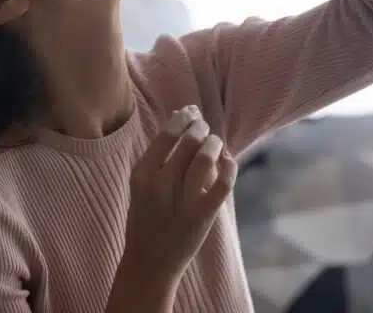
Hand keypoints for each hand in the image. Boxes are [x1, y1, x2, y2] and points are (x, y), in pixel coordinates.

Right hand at [122, 105, 236, 280]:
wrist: (150, 261)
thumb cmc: (146, 217)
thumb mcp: (143, 184)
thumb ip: (159, 155)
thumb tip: (180, 117)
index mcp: (142, 174)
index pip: (167, 135)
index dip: (183, 118)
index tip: (191, 112)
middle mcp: (161, 185)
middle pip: (189, 142)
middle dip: (201, 128)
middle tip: (205, 128)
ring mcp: (183, 201)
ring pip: (206, 158)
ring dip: (215, 144)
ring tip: (216, 143)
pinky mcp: (202, 215)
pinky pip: (223, 184)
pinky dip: (229, 167)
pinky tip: (228, 160)